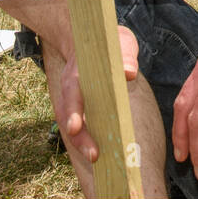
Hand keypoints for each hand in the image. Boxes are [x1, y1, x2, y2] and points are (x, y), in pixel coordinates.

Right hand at [57, 24, 138, 161]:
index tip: (75, 127)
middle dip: (79, 137)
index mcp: (77, 73)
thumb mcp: (120, 41)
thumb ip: (125, 55)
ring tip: (98, 159)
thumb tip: (129, 73)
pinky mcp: (79, 107)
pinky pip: (79, 125)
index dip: (73, 111)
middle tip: (95, 155)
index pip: (72, 93)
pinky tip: (100, 152)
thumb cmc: (107, 42)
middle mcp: (70, 89)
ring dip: (82, 143)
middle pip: (68, 117)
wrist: (90, 39)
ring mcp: (71, 99)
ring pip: (70, 125)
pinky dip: (86, 139)